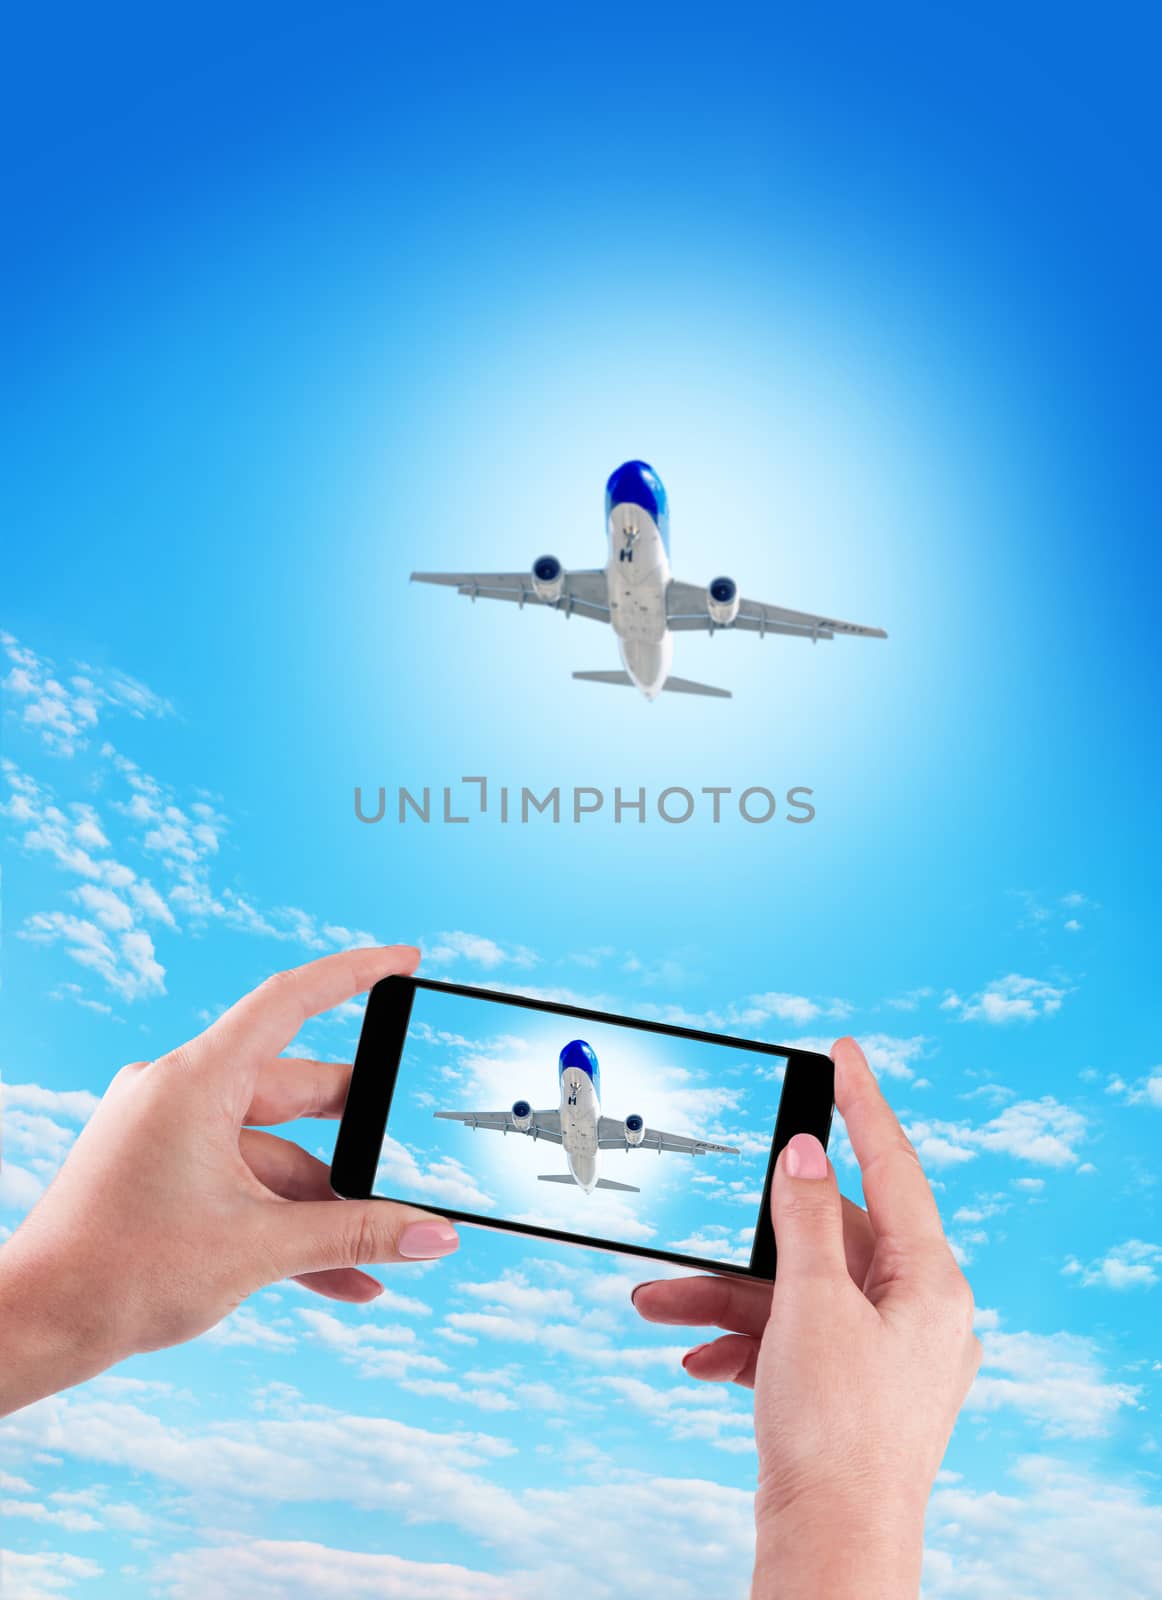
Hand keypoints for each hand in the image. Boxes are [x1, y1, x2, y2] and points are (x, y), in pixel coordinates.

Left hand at [0, 946, 459, 1416]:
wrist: (35, 1326)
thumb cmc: (118, 1274)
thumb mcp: (258, 1248)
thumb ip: (356, 1235)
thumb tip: (436, 1235)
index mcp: (197, 1081)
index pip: (289, 1000)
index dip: (355, 974)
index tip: (405, 960)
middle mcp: (181, 1093)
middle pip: (294, 1091)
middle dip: (355, 1137)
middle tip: (409, 1155)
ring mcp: (169, 1133)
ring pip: (275, 1151)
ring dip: (325, 1204)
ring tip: (378, 1256)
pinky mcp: (163, 1172)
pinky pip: (244, 1180)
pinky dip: (287, 1218)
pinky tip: (340, 1273)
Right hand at [631, 1037, 980, 1598]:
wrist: (832, 1551)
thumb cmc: (836, 1432)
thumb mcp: (812, 1303)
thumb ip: (806, 1218)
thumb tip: (807, 1153)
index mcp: (929, 1281)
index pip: (895, 1165)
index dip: (864, 1101)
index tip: (844, 1050)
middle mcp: (916, 1312)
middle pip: (824, 1239)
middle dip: (744, 1240)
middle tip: (692, 1220)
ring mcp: (883, 1355)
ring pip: (795, 1293)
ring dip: (724, 1297)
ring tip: (655, 1304)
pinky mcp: (849, 1392)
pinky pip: (792, 1341)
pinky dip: (743, 1342)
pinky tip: (693, 1359)